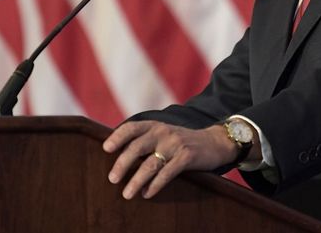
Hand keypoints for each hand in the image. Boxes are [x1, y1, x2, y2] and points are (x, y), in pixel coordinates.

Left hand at [103, 121, 237, 199]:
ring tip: (127, 194)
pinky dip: (154, 185)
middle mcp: (164, 132)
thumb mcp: (165, 134)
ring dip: (136, 181)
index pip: (132, 127)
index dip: (117, 136)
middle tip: (112, 179)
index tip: (105, 148)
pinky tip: (147, 194)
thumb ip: (147, 140)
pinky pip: (167, 173)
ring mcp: (175, 144)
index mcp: (156, 125)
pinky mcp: (187, 156)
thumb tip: (121, 156)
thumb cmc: (184, 141)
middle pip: (137, 147)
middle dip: (122, 164)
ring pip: (150, 164)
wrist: (215, 142)